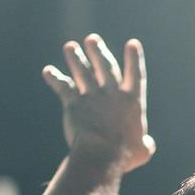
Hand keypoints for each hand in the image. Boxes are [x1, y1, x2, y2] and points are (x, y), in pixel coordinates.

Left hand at [42, 34, 153, 172]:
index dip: (134, 59)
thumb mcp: (143, 151)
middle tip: (92, 39)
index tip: (133, 44)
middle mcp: (112, 93)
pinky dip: (54, 78)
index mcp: (132, 102)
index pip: (135, 75)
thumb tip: (147, 143)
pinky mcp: (74, 103)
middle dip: (98, 51)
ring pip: (82, 71)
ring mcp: (92, 96)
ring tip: (70, 47)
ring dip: (75, 58)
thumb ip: (147, 144)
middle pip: (105, 66)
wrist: (100, 153)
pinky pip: (63, 87)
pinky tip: (47, 72)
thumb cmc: (125, 155)